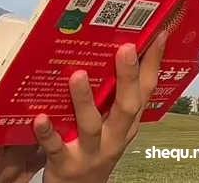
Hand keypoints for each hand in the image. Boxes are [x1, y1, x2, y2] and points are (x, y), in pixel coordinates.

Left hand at [35, 29, 167, 182]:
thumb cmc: (94, 146)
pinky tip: (40, 117)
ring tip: (77, 75)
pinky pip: (56, 147)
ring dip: (85, 100)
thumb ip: (112, 95)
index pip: (145, 91)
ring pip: (91, 125)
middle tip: (126, 48)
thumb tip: (113, 50)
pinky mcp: (65, 163)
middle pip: (125, 106)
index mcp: (126, 122)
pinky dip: (49, 132)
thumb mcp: (111, 124)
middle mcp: (114, 136)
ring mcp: (91, 151)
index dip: (153, 64)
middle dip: (127, 77)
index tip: (158, 35)